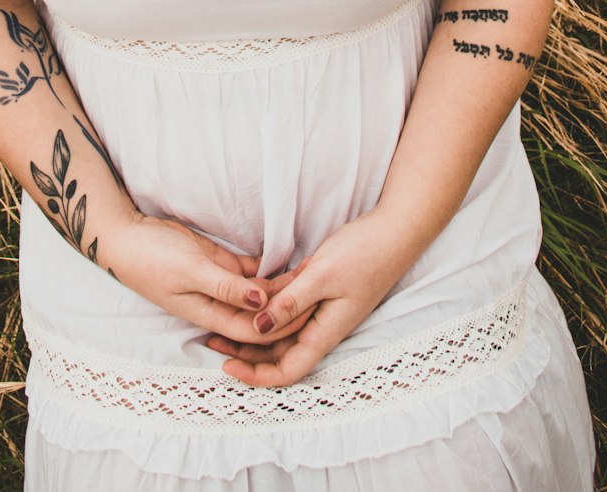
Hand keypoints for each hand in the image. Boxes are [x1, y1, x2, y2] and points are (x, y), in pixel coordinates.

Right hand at [107, 213, 311, 346]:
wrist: (126, 236)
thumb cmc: (153, 257)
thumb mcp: (191, 269)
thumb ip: (226, 287)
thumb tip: (262, 303)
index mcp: (210, 314)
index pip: (257, 330)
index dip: (284, 324)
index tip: (311, 307)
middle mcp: (218, 304)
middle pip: (262, 315)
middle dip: (290, 306)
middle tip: (319, 284)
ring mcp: (220, 284)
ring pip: (259, 293)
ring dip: (282, 286)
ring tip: (311, 269)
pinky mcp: (218, 265)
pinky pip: (250, 273)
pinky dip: (268, 270)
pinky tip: (290, 260)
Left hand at [204, 209, 415, 386]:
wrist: (395, 231)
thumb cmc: (365, 253)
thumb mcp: (323, 276)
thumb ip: (291, 302)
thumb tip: (260, 328)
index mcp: (325, 330)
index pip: (288, 369)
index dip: (257, 375)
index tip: (226, 368)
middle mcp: (322, 324)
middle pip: (279, 351)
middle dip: (245, 351)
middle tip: (211, 340)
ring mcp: (321, 306)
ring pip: (281, 326)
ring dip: (253, 324)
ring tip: (221, 315)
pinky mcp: (321, 287)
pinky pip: (289, 302)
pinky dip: (269, 301)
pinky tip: (246, 293)